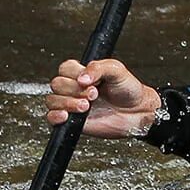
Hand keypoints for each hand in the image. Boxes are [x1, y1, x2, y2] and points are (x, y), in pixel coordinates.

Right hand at [44, 58, 161, 136]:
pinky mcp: (72, 121)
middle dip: (75, 90)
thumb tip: (82, 77)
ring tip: (87, 106)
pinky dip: (55, 116)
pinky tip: (67, 115)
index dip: (74, 74)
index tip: (90, 81)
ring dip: (68, 103)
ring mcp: (72, 104)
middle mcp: (75, 88)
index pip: (65, 68)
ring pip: (53, 100)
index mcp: (83, 73)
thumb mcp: (117, 70)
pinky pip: (51, 118)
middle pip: (57, 84)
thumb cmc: (129, 90)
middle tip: (93, 95)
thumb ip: (98, 68)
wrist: (138, 113)